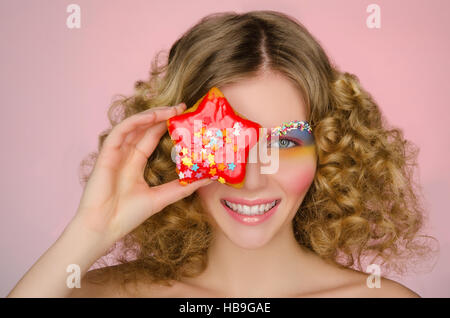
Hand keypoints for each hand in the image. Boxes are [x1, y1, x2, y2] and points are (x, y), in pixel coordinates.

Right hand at [72, 103, 211, 244]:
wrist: (104, 228)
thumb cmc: (127, 216)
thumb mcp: (162, 197)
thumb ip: (184, 187)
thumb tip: (210, 178)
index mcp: (135, 164)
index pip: (152, 138)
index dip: (166, 125)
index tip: (185, 117)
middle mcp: (125, 155)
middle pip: (144, 128)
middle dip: (163, 115)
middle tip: (183, 106)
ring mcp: (115, 153)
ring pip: (133, 126)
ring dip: (152, 115)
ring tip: (172, 109)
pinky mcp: (106, 154)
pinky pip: (120, 131)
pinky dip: (135, 122)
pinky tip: (151, 117)